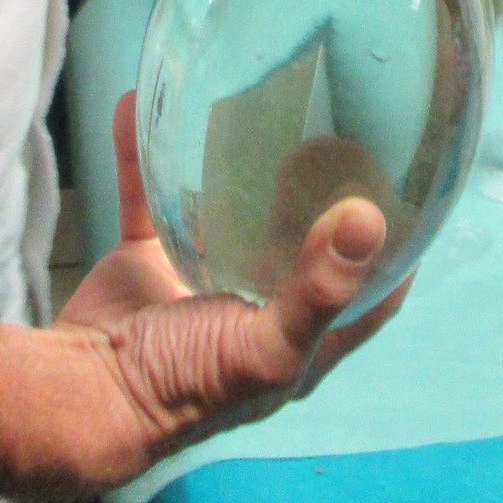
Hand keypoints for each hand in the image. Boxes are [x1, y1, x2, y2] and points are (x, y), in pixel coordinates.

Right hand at [56, 94, 406, 483]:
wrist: (85, 394)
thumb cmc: (188, 384)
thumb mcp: (266, 348)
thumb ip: (320, 288)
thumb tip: (371, 218)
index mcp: (298, 342)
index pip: (369, 295)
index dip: (398, 253)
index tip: (418, 191)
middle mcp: (256, 308)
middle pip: (302, 244)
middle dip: (322, 194)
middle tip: (341, 129)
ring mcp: (199, 280)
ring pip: (230, 213)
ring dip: (241, 167)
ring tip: (263, 109)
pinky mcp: (148, 259)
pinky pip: (149, 196)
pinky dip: (141, 157)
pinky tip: (137, 107)